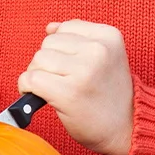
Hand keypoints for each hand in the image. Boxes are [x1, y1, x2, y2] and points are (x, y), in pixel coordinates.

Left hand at [20, 21, 133, 154]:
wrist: (128, 127)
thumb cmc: (109, 92)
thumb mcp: (105, 57)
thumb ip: (79, 38)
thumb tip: (50, 27)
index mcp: (109, 36)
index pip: (63, 29)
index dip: (60, 49)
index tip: (72, 67)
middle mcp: (98, 50)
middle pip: (47, 44)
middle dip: (47, 62)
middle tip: (63, 80)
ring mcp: (84, 71)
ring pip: (37, 60)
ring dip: (38, 75)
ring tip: (57, 88)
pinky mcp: (68, 93)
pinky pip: (30, 79)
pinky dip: (27, 88)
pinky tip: (41, 96)